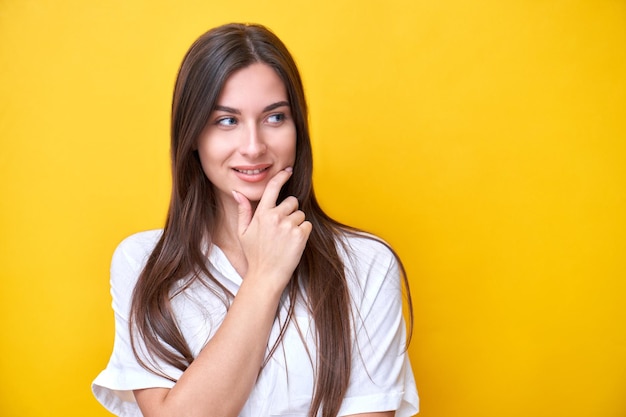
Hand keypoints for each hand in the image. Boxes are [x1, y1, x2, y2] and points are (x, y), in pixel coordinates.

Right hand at [232, 168, 311, 290]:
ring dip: (296, 224)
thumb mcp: (243, 232)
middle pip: (292, 201)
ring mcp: (288, 226)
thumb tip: (237, 192)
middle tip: (282, 228)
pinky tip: (293, 243)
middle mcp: (275, 217)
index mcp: (261, 214)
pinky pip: (307, 226)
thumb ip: (244, 211)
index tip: (288, 170)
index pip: (272, 188)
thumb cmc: (254, 255)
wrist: (266, 276)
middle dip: (290, 211)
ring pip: (300, 215)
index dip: (281, 177)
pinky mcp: (300, 236)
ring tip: (286, 239)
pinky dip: (303, 233)